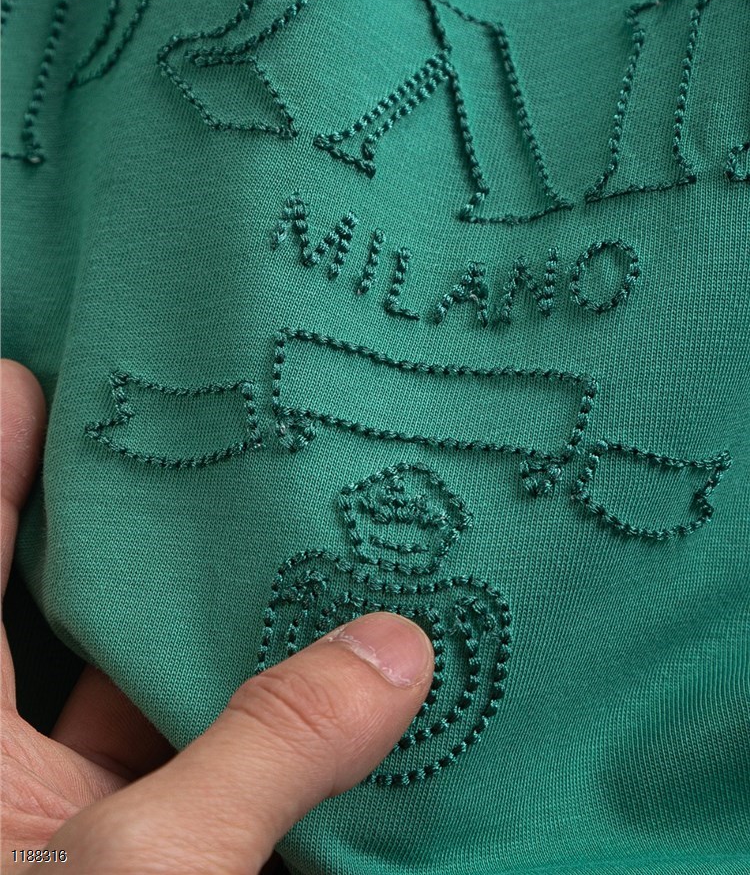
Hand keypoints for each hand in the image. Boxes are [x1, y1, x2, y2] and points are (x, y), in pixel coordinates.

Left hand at [1, 359, 434, 872]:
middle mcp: (38, 778)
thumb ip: (266, 750)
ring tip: (303, 544)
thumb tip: (392, 650)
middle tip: (208, 443)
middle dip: (148, 532)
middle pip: (90, 616)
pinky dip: (290, 722)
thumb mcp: (156, 861)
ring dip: (240, 632)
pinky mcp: (188, 859)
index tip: (30, 383)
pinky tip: (347, 669)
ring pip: (176, 691)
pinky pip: (240, 765)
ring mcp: (115, 817)